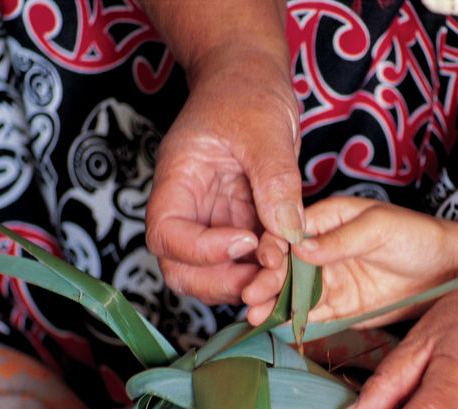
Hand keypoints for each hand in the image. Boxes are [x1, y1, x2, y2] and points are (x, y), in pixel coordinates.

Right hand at [144, 47, 302, 304]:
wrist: (251, 78)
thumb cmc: (247, 91)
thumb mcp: (265, 129)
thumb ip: (276, 181)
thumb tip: (289, 233)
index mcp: (178, 180)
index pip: (165, 235)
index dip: (202, 250)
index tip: (247, 238)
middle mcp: (190, 208)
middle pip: (181, 269)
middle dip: (222, 282)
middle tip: (267, 276)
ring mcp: (214, 220)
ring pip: (213, 274)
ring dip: (247, 282)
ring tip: (285, 271)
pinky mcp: (240, 225)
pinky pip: (245, 261)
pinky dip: (265, 270)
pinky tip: (292, 262)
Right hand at [241, 196, 457, 325]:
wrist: (450, 273)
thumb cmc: (418, 236)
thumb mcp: (379, 228)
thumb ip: (340, 240)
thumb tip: (300, 248)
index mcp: (327, 220)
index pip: (290, 232)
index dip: (273, 246)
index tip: (266, 261)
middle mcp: (322, 251)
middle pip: (285, 265)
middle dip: (266, 278)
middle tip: (252, 294)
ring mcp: (330, 280)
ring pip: (292, 292)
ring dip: (272, 302)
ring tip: (254, 314)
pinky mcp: (340, 308)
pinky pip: (311, 315)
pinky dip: (292, 321)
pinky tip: (274, 326)